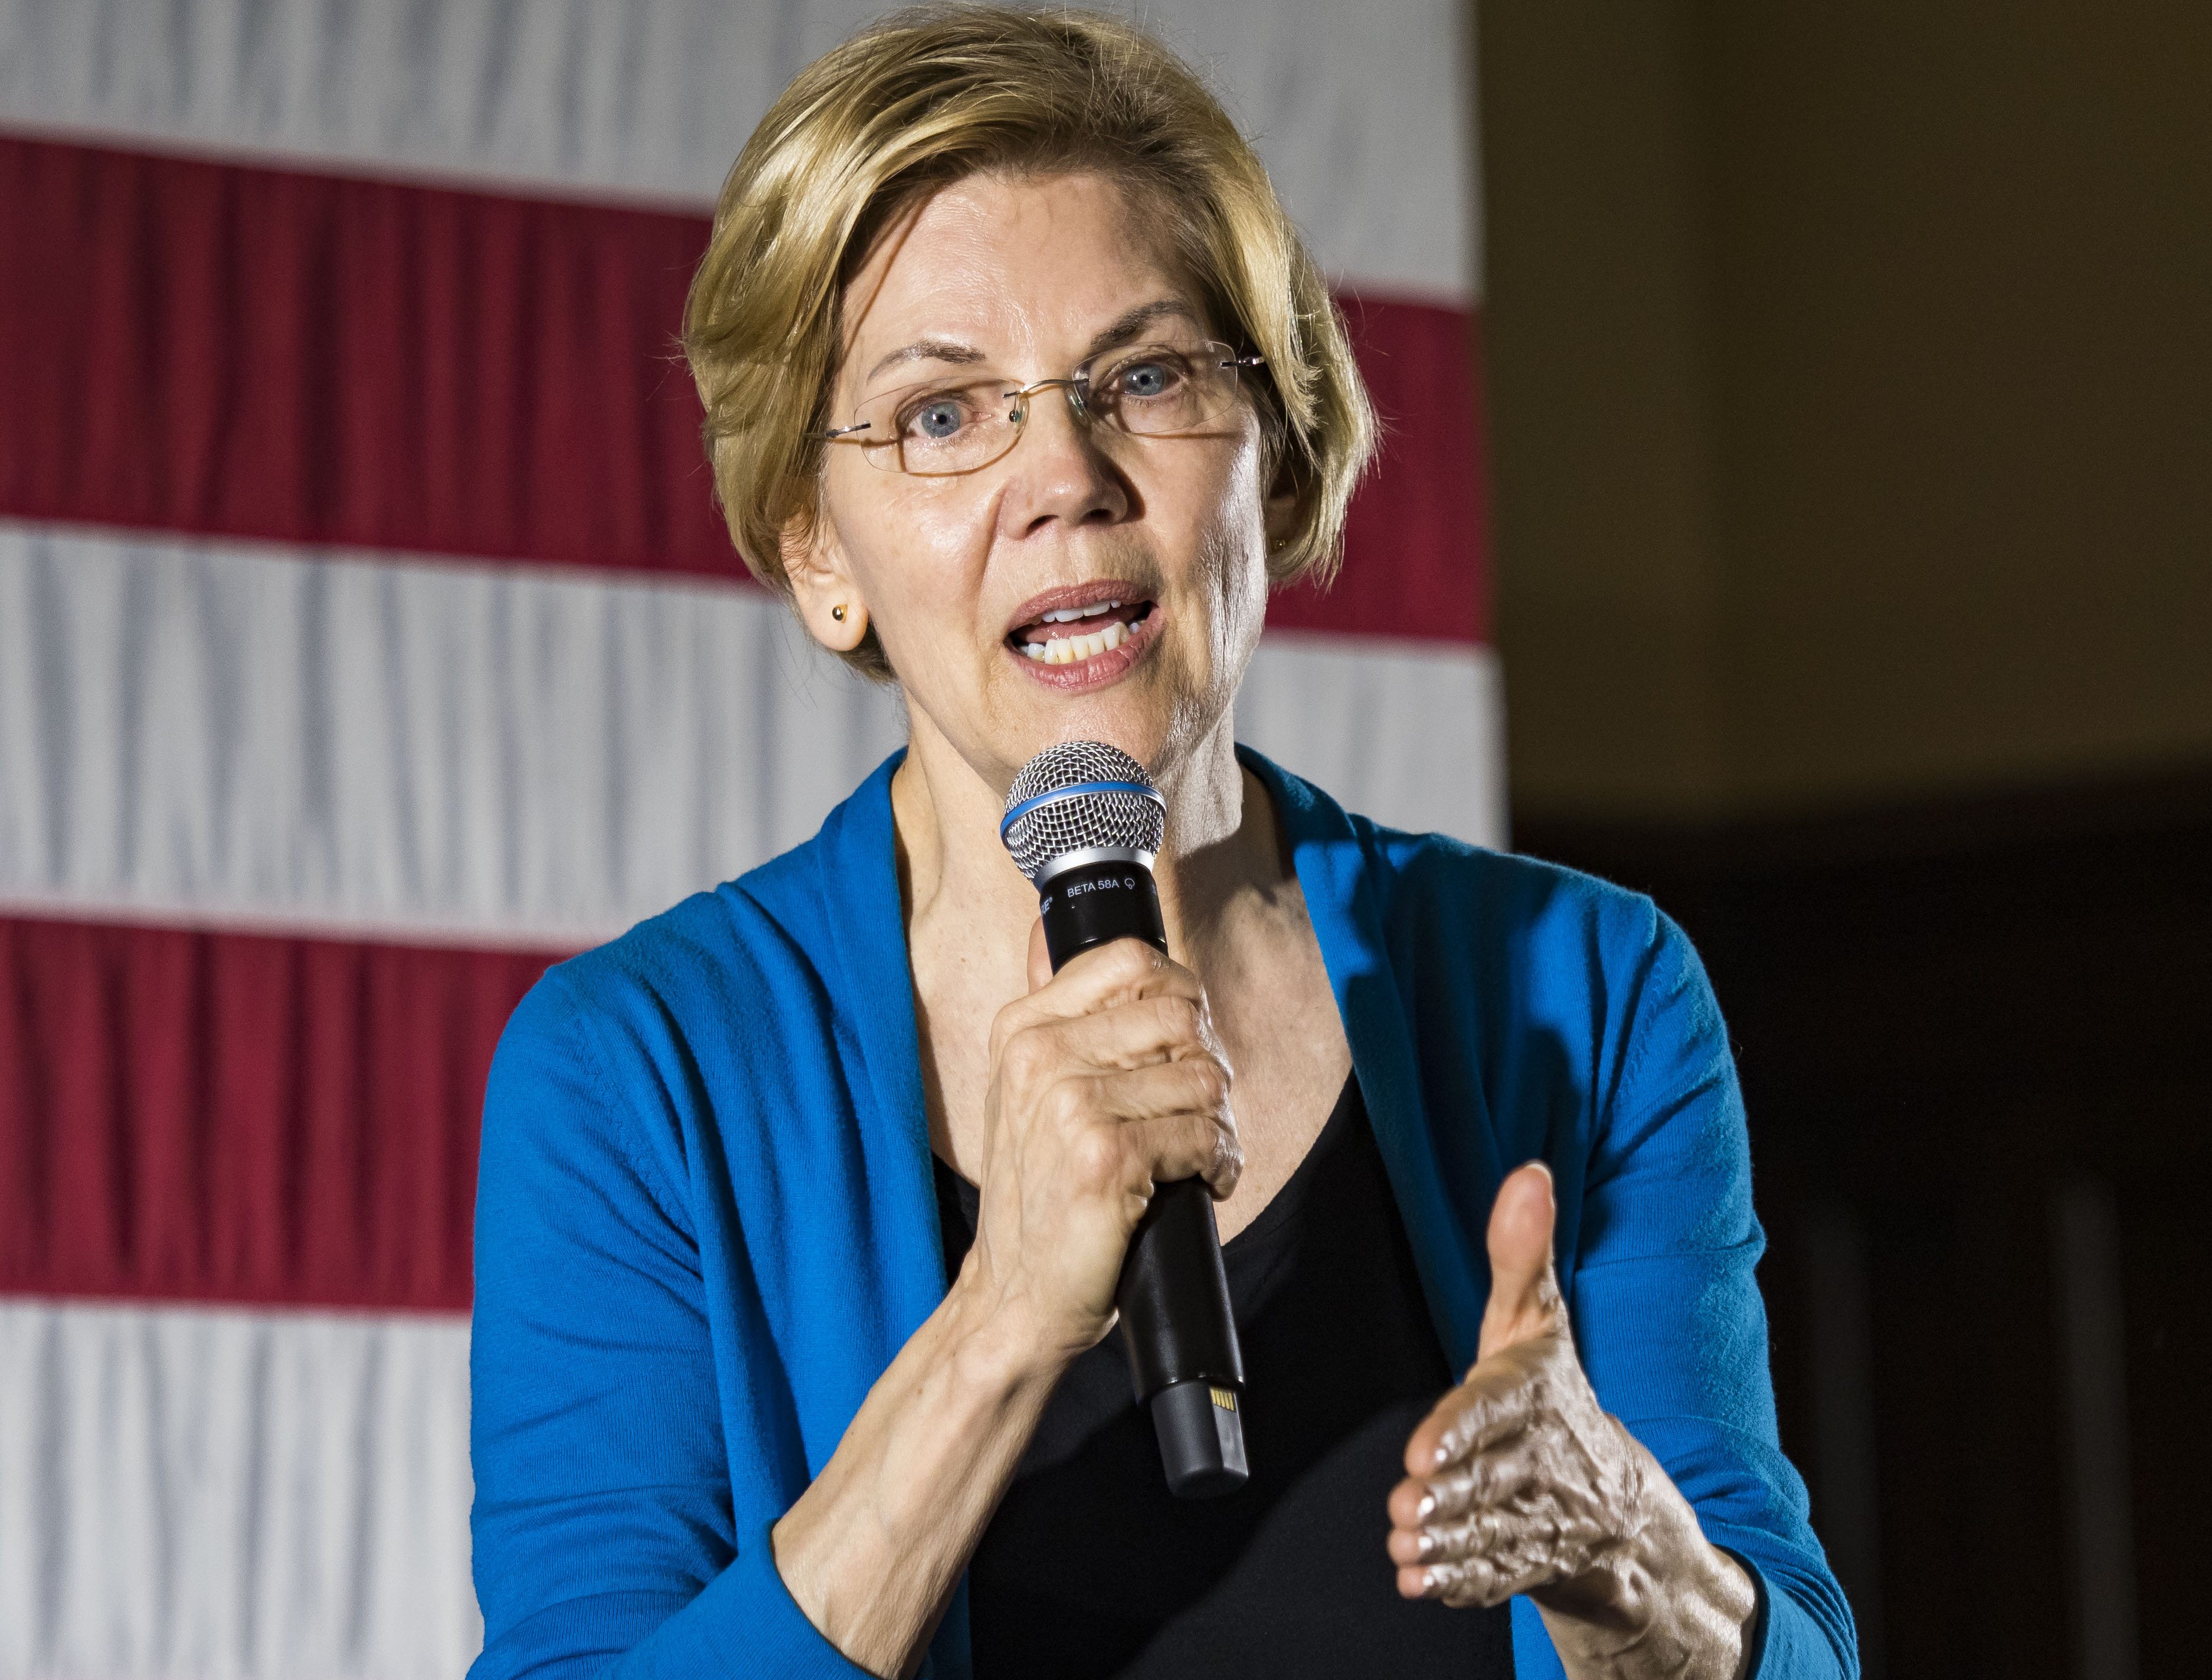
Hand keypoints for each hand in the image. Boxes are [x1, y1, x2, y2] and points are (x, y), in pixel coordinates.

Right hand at [958, 926, 1241, 1366]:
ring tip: (1199, 1154)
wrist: (1015, 1296)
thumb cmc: (1039, 1196)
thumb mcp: (1024, 1090)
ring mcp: (1070, 1105)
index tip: (1184, 1043)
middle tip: (1201, 1112)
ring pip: (1202, 1078)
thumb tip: (1047, 932)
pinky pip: (1203, 1134)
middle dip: (1209, 1066)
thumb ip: (1051, 1013)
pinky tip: (1200, 1182)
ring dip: (1219, 1122)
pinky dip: (1219, 1162)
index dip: (1181, 996)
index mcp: (1023, 1028)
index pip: (1132, 961)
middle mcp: (1040, 1056)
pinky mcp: (1106, 1157)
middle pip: (1181, 1016)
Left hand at [1386, 1164, 1756, 1679]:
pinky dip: (1461, 1581)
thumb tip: (1529, 1172)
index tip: (1423, 1448)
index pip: (1501, 1409)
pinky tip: (1421, 1581)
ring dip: (1450, 1540)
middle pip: (1497, 1477)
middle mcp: (1549, 1459)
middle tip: (1407, 1502)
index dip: (1463, 1428)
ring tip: (1406, 1543)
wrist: (1620, 1503)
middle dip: (1453, 1492)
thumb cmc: (1554, 1395)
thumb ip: (1520, 1254)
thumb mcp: (1535, 1321)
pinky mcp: (1537, 1563)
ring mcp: (1546, 1518)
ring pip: (1496, 1530)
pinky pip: (1502, 1576)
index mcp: (1541, 1393)